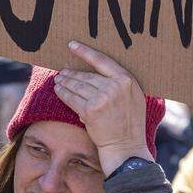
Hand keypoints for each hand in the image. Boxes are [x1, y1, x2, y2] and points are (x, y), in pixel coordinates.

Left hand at [53, 41, 152, 175]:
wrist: (126, 147)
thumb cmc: (130, 125)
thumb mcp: (134, 99)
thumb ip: (120, 85)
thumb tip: (98, 75)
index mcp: (127, 80)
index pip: (102, 61)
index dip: (85, 52)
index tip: (72, 45)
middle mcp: (114, 87)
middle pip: (86, 75)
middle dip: (72, 74)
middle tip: (62, 72)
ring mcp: (102, 98)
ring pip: (77, 86)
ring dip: (65, 82)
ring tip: (58, 80)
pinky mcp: (90, 110)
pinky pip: (72, 98)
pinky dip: (63, 94)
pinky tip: (58, 90)